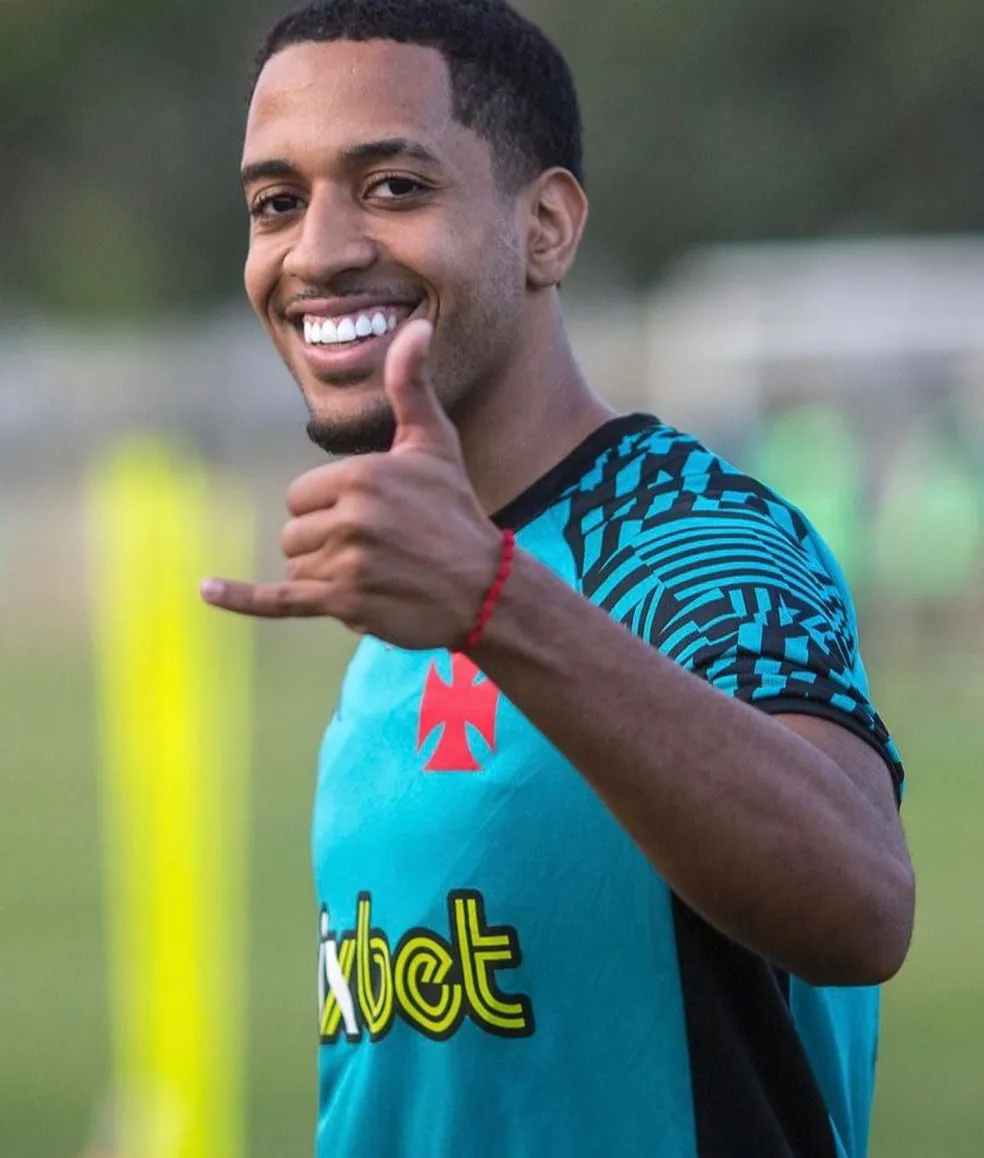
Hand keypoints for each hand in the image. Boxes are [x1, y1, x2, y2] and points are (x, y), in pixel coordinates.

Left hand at [200, 320, 502, 649]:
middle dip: (324, 542)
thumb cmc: (457, 510)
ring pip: (296, 566)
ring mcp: (346, 563)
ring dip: (324, 574)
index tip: (372, 517)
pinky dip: (241, 598)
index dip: (328, 508)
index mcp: (361, 476)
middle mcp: (350, 518)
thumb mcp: (435, 443)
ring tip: (375, 573)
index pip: (300, 496)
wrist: (485, 587)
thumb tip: (415, 327)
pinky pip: (278, 599)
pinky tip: (207, 589)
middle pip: (293, 532)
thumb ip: (411, 386)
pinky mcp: (345, 603)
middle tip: (376, 548)